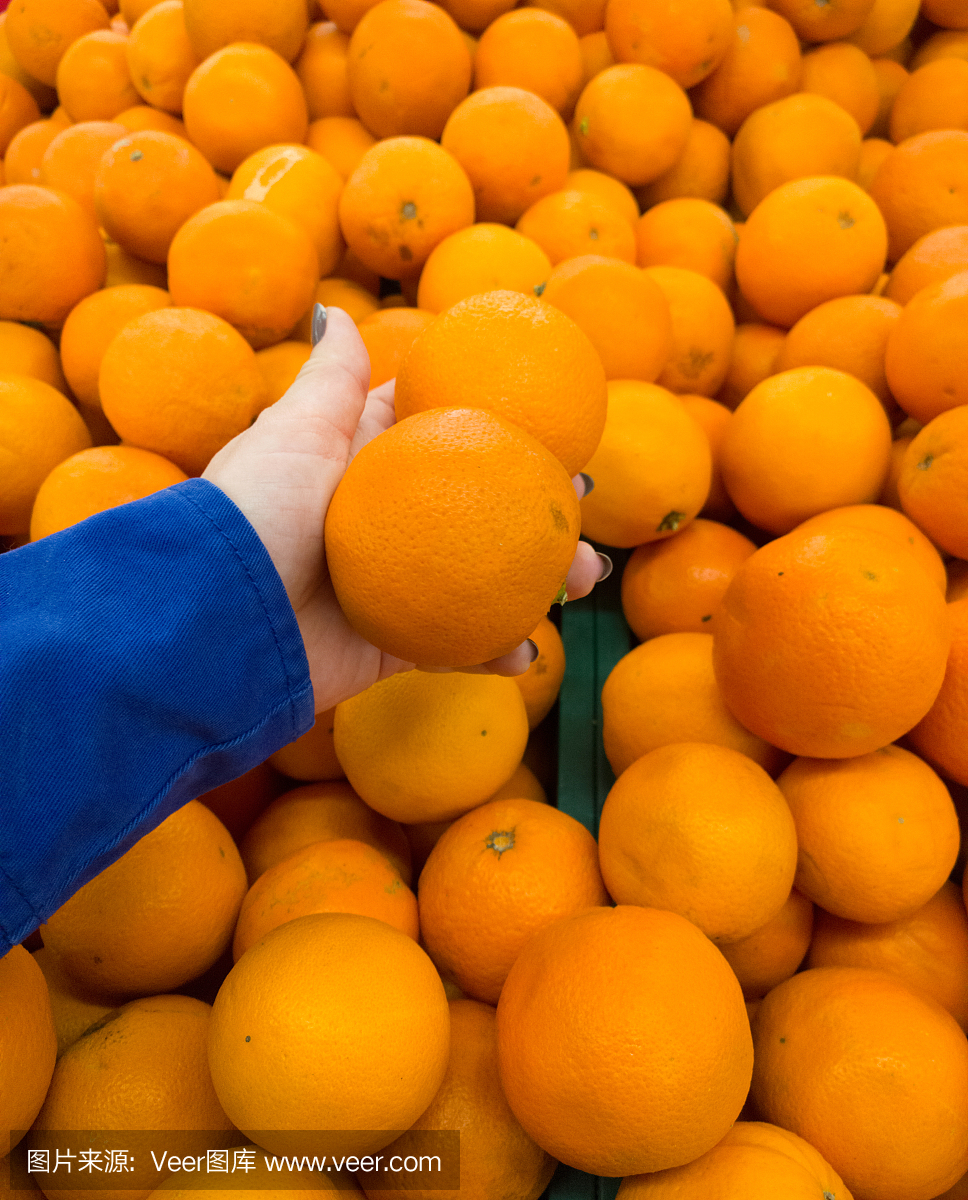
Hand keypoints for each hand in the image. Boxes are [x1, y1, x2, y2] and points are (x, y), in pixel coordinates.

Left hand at [203, 307, 604, 713]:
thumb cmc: (254, 513)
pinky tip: (529, 649)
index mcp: (364, 468)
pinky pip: (461, 648)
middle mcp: (386, 524)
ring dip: (542, 581)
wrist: (220, 621)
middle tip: (583, 505)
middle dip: (538, 509)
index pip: (440, 435)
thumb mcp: (294, 435)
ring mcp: (396, 587)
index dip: (496, 427)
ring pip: (487, 579)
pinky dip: (499, 649)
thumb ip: (330, 382)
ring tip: (585, 580)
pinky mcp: (396, 645)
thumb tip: (335, 312)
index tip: (549, 425)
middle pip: (482, 508)